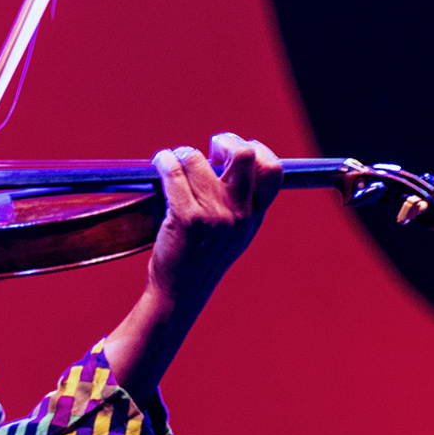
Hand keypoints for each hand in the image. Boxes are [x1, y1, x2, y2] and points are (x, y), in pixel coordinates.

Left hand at [145, 134, 282, 312]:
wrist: (179, 294)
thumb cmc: (200, 260)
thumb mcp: (234, 235)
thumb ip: (241, 205)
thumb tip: (230, 165)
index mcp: (255, 216)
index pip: (273, 170)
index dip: (257, 149)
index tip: (234, 152)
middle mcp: (240, 214)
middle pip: (245, 155)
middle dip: (226, 140)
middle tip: (210, 149)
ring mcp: (214, 216)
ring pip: (198, 160)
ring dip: (182, 153)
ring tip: (173, 160)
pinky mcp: (187, 218)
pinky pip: (174, 173)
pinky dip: (164, 161)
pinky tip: (160, 163)